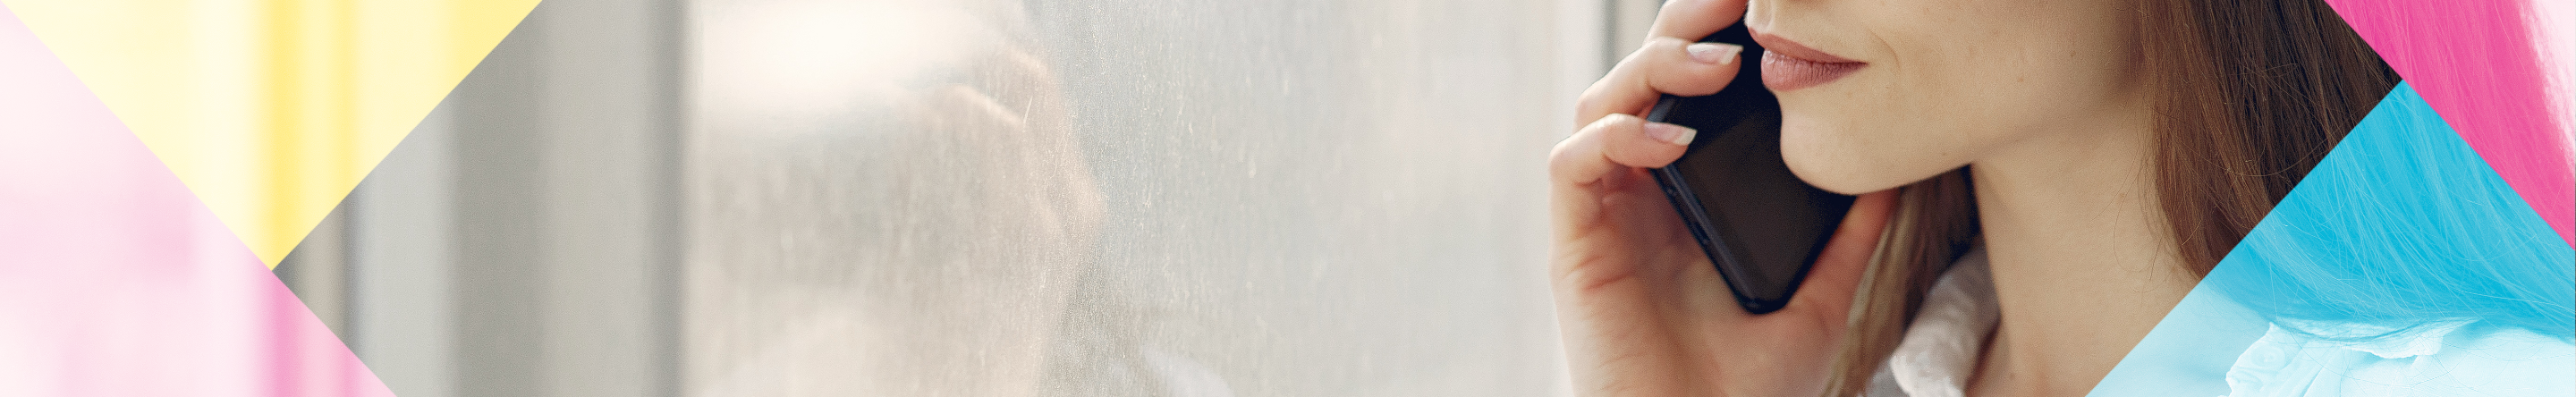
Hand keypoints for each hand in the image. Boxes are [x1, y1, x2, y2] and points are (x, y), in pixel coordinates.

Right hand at [1548, 0, 1896, 394]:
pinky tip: (1668, 141)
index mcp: (1687, 199)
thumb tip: (1895, 174)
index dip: (1716, 45)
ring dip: (1652, 72)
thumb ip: (1849, 239)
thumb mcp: (1820, 302)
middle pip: (1638, 80)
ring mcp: (1605, 217)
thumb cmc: (1743, 392)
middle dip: (1680, 32)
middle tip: (1732, 7)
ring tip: (1716, 69)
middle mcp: (1640, 197)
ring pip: (1600, 105)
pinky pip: (1573, 163)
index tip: (1766, 19)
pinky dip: (1616, 137)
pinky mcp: (1576, 245)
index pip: (1688, 97)